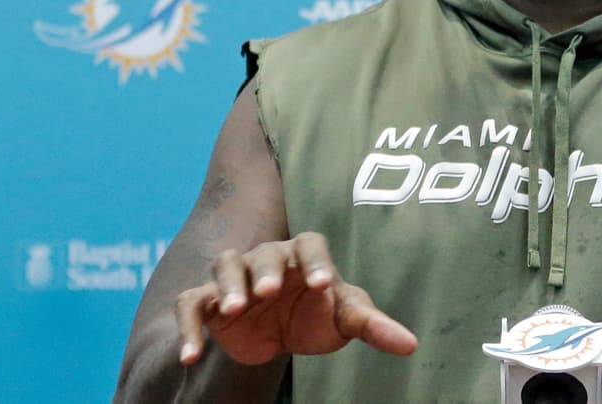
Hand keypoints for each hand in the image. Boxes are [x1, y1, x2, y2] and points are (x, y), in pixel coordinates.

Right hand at [175, 232, 417, 365]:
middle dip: (264, 270)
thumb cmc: (320, 315)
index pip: (311, 245)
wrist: (283, 333)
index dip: (314, 262)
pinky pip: (190, 305)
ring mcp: (235, 277)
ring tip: (231, 311)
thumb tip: (411, 345)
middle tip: (266, 292)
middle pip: (263, 253)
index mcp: (306, 255)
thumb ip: (374, 327)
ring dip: (225, 286)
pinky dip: (189, 327)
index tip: (322, 285)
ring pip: (224, 265)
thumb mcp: (347, 320)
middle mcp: (268, 258)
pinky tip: (191, 357)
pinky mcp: (207, 303)